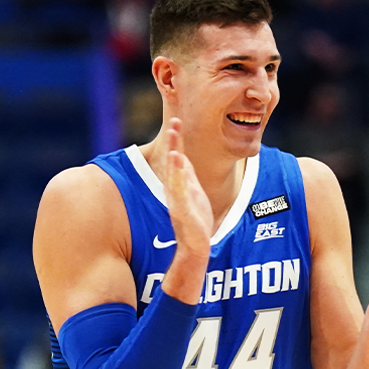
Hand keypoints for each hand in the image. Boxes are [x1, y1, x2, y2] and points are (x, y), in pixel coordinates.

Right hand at [165, 118, 212, 260]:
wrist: (195, 247)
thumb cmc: (195, 221)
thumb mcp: (193, 191)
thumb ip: (187, 176)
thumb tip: (183, 157)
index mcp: (180, 184)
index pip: (177, 157)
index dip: (176, 140)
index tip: (176, 121)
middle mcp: (175, 189)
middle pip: (173, 161)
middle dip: (173, 141)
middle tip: (174, 122)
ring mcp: (178, 200)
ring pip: (175, 174)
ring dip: (174, 155)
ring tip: (173, 138)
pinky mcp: (181, 211)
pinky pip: (179, 191)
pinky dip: (177, 176)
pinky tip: (177, 162)